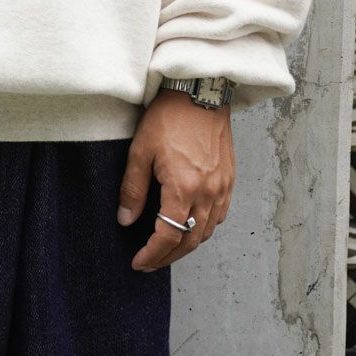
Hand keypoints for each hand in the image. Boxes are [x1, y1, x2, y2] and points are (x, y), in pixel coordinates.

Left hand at [117, 88, 234, 270]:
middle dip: (169, 256)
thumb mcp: (141, 150)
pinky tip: (192, 225)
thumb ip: (133, 189)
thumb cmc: (169, 117)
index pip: (168, 236)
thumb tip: (126, 220)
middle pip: (190, 240)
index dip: (153, 254)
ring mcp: (222, 187)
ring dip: (187, 244)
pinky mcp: (230, 179)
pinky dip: (205, 228)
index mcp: (184, 187)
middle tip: (150, 261)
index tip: (139, 262)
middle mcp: (208, 193)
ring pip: (207, 231)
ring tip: (168, 247)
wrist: (200, 92)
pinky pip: (220, 216)